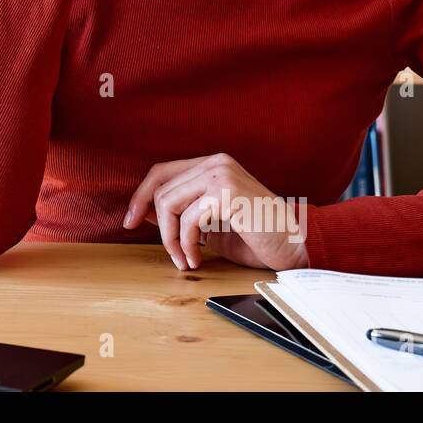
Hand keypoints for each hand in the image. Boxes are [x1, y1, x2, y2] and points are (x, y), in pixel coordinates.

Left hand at [122, 152, 309, 271]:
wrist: (293, 247)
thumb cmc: (254, 237)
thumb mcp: (209, 222)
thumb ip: (181, 211)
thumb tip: (140, 213)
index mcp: (212, 164)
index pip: (161, 172)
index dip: (140, 196)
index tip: (129, 222)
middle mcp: (216, 163)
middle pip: (160, 188)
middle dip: (155, 225)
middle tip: (168, 252)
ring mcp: (222, 174)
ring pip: (168, 203)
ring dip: (170, 239)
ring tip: (184, 259)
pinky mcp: (228, 193)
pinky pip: (189, 219)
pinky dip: (186, 244)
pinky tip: (196, 259)